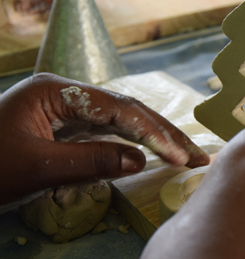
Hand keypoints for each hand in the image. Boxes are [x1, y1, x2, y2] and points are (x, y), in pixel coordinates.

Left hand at [0, 73, 208, 204]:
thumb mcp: (35, 168)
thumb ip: (90, 161)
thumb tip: (139, 160)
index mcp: (55, 91)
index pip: (118, 108)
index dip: (152, 132)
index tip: (179, 155)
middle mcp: (64, 93)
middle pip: (125, 108)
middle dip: (161, 132)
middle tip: (196, 154)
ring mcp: (64, 108)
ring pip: (119, 119)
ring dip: (151, 137)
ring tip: (183, 153)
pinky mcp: (63, 126)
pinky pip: (105, 131)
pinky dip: (130, 143)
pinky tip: (150, 151)